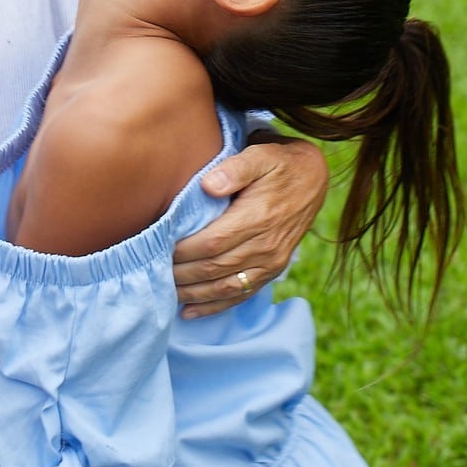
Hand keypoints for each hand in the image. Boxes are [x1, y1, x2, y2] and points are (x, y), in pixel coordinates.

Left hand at [173, 132, 328, 317]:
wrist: (313, 179)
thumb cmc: (279, 165)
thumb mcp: (260, 155)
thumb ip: (234, 169)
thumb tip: (207, 186)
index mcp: (258, 218)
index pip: (212, 243)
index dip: (183, 251)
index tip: (159, 248)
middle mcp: (266, 246)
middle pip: (214, 268)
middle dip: (181, 273)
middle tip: (153, 271)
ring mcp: (271, 262)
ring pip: (225, 286)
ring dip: (193, 293)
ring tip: (165, 291)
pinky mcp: (272, 271)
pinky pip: (241, 294)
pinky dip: (214, 306)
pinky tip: (190, 311)